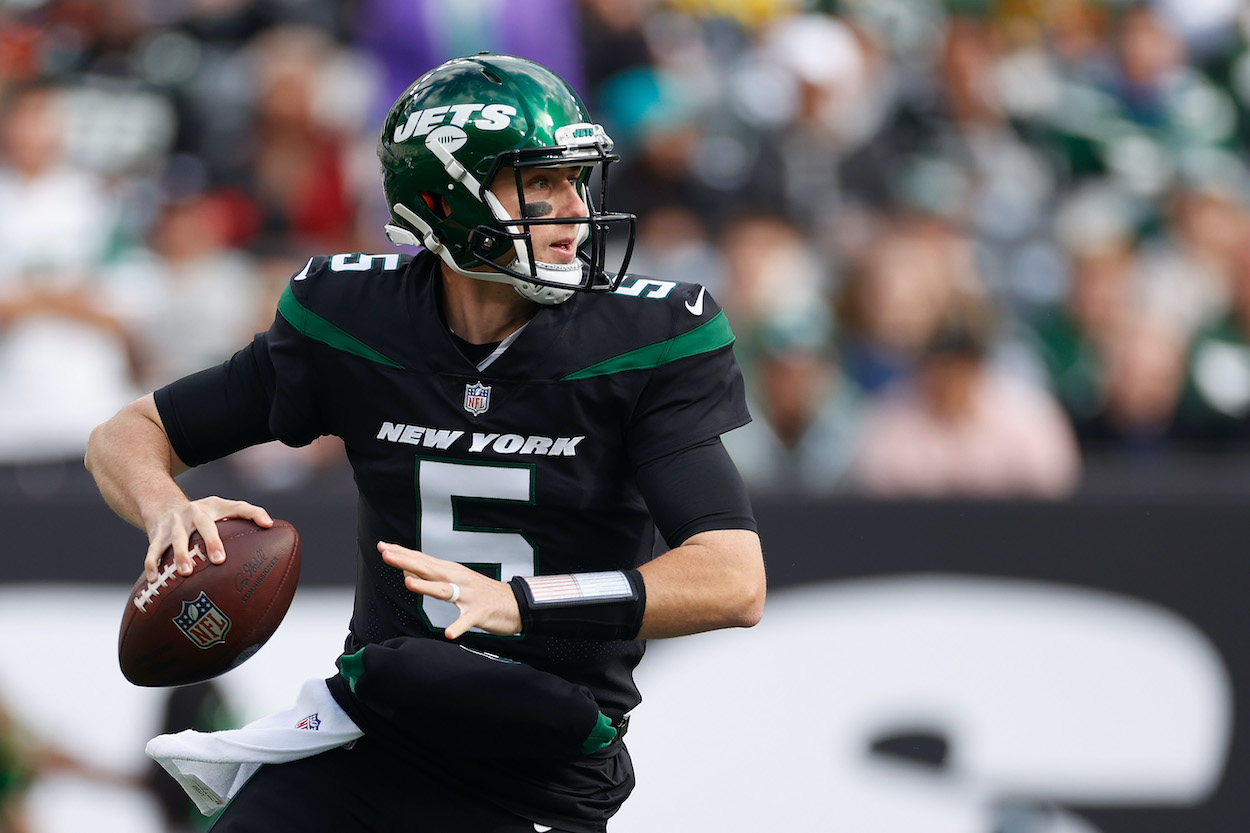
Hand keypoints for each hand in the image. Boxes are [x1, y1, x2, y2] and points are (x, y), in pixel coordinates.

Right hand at [143, 496, 272, 581]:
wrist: (162, 506)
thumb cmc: (203, 514)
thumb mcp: (223, 509)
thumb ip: (248, 514)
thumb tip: (271, 526)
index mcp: (213, 507)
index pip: (238, 506)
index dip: (253, 513)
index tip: (267, 525)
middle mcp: (193, 513)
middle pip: (204, 524)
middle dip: (211, 541)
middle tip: (219, 560)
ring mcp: (173, 524)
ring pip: (176, 539)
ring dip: (179, 555)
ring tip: (185, 573)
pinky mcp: (156, 535)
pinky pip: (153, 551)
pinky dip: (152, 564)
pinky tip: (154, 580)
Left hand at [378, 542, 521, 639]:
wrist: (517, 604)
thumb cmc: (482, 593)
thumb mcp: (456, 580)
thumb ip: (433, 576)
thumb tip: (406, 570)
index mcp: (451, 572)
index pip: (423, 560)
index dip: (402, 553)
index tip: (382, 546)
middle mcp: (459, 579)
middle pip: (428, 569)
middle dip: (406, 562)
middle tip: (386, 554)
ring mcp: (470, 595)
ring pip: (445, 590)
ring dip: (426, 586)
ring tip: (408, 583)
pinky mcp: (481, 612)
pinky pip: (467, 620)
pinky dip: (459, 626)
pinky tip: (450, 633)